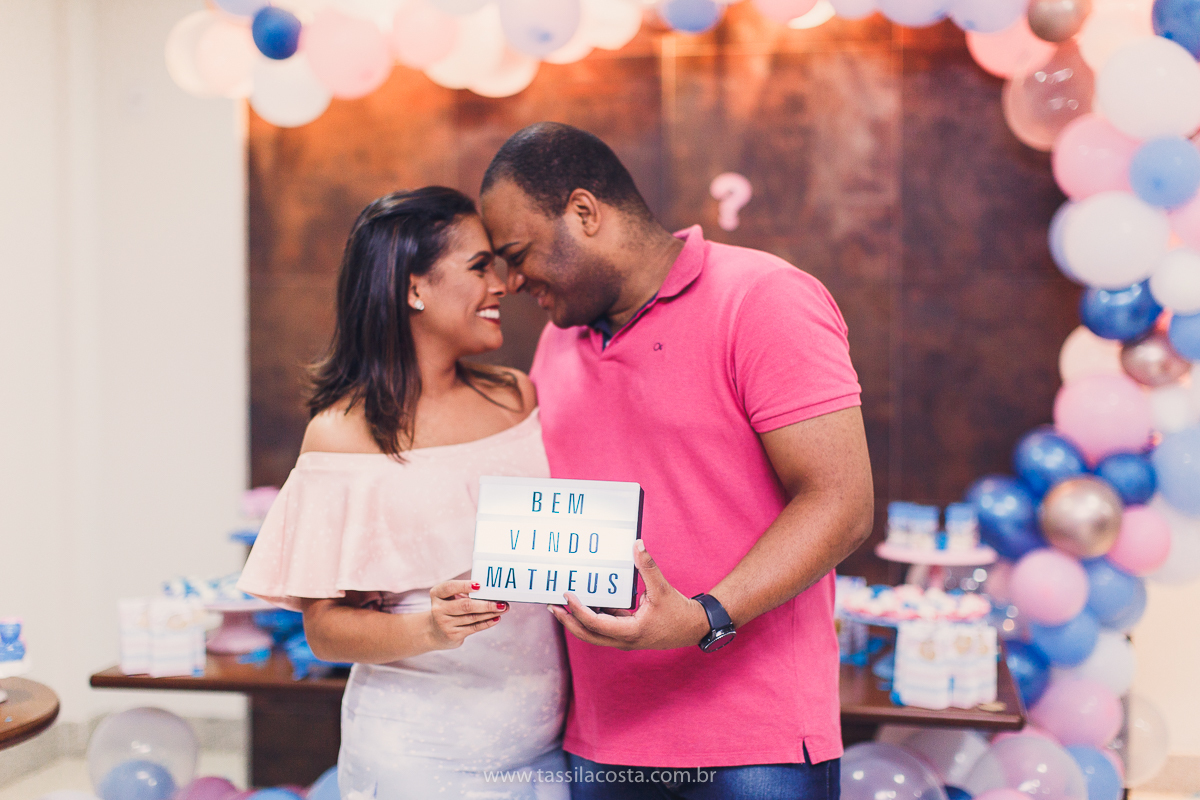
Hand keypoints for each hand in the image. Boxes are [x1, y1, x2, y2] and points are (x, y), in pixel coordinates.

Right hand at [427, 580, 508, 649]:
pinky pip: (473, 627)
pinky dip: (487, 623)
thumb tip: (491, 593)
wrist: (435, 632)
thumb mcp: (450, 598)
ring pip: (472, 617)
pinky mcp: (452, 634)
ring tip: (503, 608)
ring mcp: (444, 623)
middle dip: (486, 604)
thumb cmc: (448, 608)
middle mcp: (438, 609)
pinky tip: (496, 618)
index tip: (479, 585)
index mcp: (437, 594)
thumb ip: (465, 593)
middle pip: (465, 605)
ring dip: (490, 613)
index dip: (464, 586)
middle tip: (501, 602)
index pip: (450, 587)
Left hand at [549, 540, 711, 650]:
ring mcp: (624, 640)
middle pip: (587, 635)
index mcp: (631, 632)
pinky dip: (592, 618)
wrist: (694, 628)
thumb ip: (648, 566)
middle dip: (568, 622)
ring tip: (561, 606)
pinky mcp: (627, 635)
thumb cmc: (678, 612)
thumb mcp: (662, 588)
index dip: (579, 611)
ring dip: (577, 621)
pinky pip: (604, 628)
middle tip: (552, 607)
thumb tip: (637, 544)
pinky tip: (586, 603)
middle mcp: (624, 640)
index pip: (596, 624)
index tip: (567, 596)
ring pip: (594, 634)